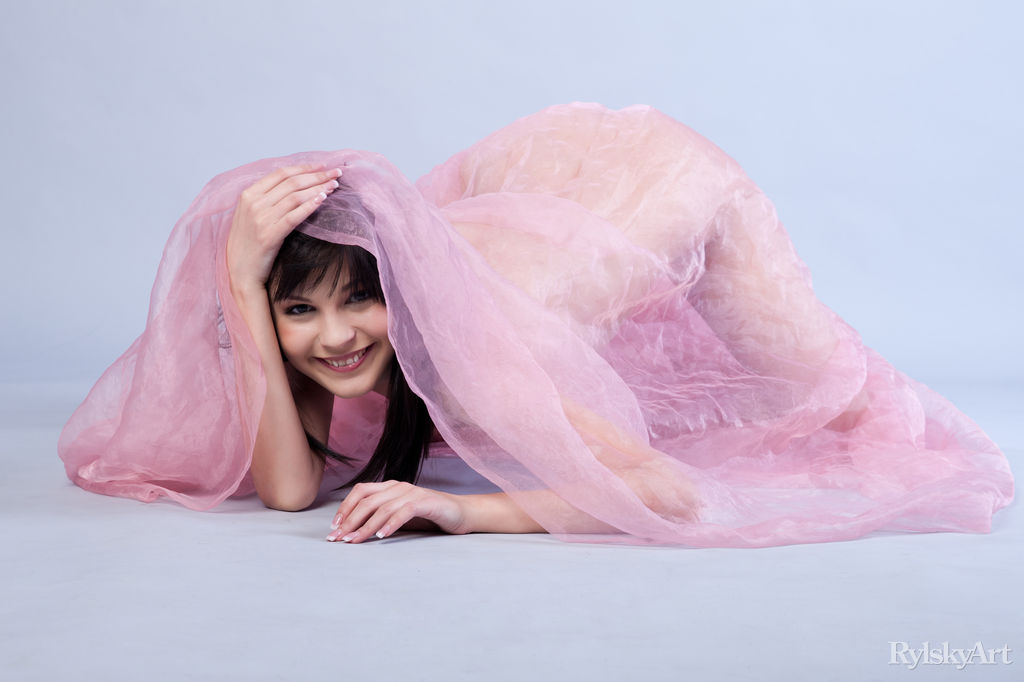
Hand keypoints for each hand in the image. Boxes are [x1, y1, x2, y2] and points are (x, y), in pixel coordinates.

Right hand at [226, 164, 342, 296]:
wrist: (242, 273)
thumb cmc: (249, 245)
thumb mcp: (250, 215)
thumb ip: (265, 199)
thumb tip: (293, 185)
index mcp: (248, 195)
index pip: (281, 174)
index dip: (304, 167)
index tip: (322, 166)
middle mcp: (254, 204)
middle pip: (291, 182)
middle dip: (317, 175)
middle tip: (336, 173)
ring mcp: (261, 219)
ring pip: (295, 196)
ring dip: (318, 188)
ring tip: (334, 185)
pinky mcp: (270, 235)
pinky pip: (294, 216)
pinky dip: (310, 205)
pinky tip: (323, 199)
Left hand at [326, 481, 470, 542]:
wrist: (460, 513)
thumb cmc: (428, 516)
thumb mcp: (399, 516)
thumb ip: (380, 518)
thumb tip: (353, 531)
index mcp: (390, 487)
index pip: (360, 492)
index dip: (345, 508)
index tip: (334, 528)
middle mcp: (398, 486)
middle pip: (367, 500)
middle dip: (350, 521)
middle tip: (338, 539)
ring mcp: (412, 493)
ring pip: (382, 508)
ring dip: (365, 526)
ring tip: (355, 541)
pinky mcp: (425, 502)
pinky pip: (403, 512)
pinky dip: (390, 524)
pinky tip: (381, 536)